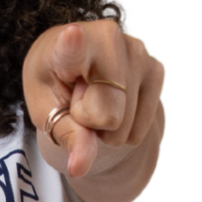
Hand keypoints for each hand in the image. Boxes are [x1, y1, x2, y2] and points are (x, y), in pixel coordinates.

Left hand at [23, 21, 163, 178]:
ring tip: (95, 96)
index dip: (72, 44)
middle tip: (79, 99)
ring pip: (126, 123)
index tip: (72, 34)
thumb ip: (65, 135)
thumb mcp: (45, 110)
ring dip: (109, 124)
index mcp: (64, 43)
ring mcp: (137, 51)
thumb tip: (81, 168)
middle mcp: (106, 38)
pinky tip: (115, 100)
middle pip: (106, 114)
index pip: (70, 47)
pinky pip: (141, 126)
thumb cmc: (54, 85)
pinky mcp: (156, 68)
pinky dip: (126, 126)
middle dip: (90, 121)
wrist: (73, 67)